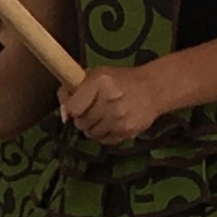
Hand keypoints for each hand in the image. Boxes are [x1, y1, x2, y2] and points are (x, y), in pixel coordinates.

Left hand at [55, 63, 171, 145]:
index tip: (77, 106)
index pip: (73, 108)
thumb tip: (64, 115)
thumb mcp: (95, 75)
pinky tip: (112, 123)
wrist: (153, 88)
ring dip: (93, 128)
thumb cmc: (119, 80)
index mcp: (101, 82)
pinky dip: (105, 134)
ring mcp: (120, 118)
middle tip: (92, 111)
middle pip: (81, 123)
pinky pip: (105, 141)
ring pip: (91, 134)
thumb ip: (72, 90)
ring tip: (103, 117)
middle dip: (83, 119)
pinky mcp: (128, 131)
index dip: (72, 109)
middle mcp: (111, 100)